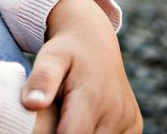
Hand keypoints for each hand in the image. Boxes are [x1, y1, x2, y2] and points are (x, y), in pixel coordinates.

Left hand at [22, 0, 141, 132]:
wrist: (95, 41)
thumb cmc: (66, 51)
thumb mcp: (50, 57)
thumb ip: (42, 79)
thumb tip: (32, 104)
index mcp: (93, 98)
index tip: (41, 126)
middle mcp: (116, 113)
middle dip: (64, 133)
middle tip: (57, 114)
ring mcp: (128, 121)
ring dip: (81, 133)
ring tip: (69, 114)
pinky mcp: (134, 126)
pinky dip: (95, 133)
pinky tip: (86, 118)